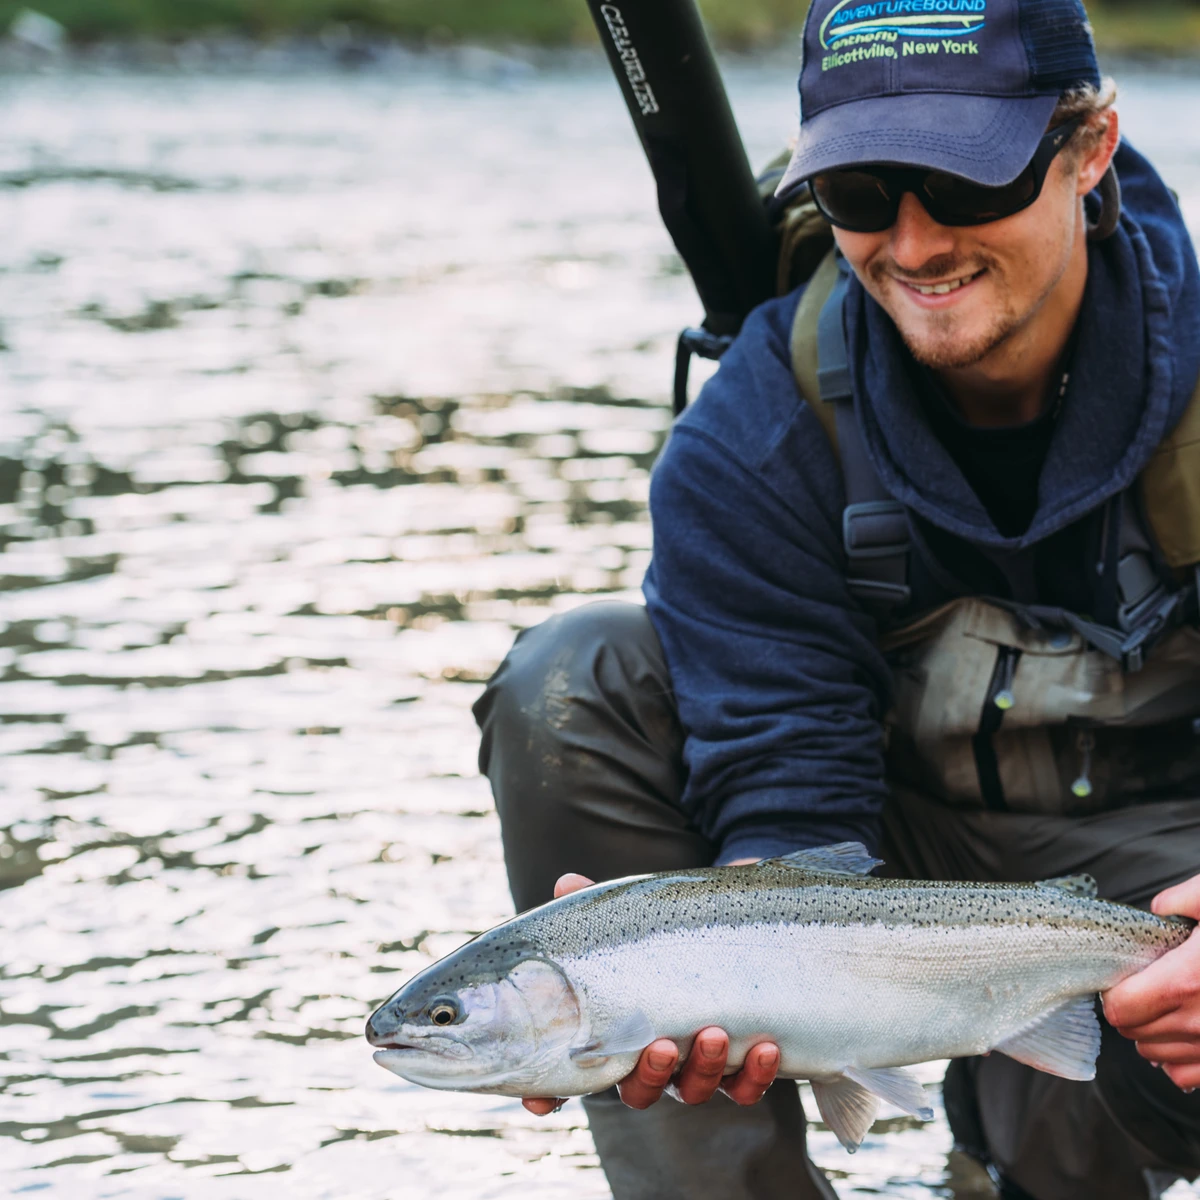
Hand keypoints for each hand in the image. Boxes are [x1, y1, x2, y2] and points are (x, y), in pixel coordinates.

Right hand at [523, 865, 780, 1116]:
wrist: (730, 922)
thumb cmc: (664, 928)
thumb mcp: (632, 915)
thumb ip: (597, 904)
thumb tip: (567, 883)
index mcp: (614, 1030)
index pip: (573, 1073)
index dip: (550, 1092)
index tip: (539, 1098)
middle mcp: (651, 1057)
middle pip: (639, 1089)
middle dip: (650, 1074)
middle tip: (662, 1045)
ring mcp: (696, 1065)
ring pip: (694, 1090)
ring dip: (705, 1069)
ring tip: (716, 1033)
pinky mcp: (742, 1062)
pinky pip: (747, 1087)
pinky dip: (756, 1075)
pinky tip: (767, 1046)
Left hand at [1103, 874, 1199, 1091]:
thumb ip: (1182, 900)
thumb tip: (1160, 909)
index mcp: (1186, 981)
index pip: (1122, 1007)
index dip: (1116, 991)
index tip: (1125, 977)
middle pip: (1136, 1034)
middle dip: (1134, 1012)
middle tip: (1147, 988)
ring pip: (1159, 1058)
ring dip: (1156, 1036)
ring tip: (1171, 1008)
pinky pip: (1188, 1077)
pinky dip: (1182, 1060)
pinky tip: (1190, 1033)